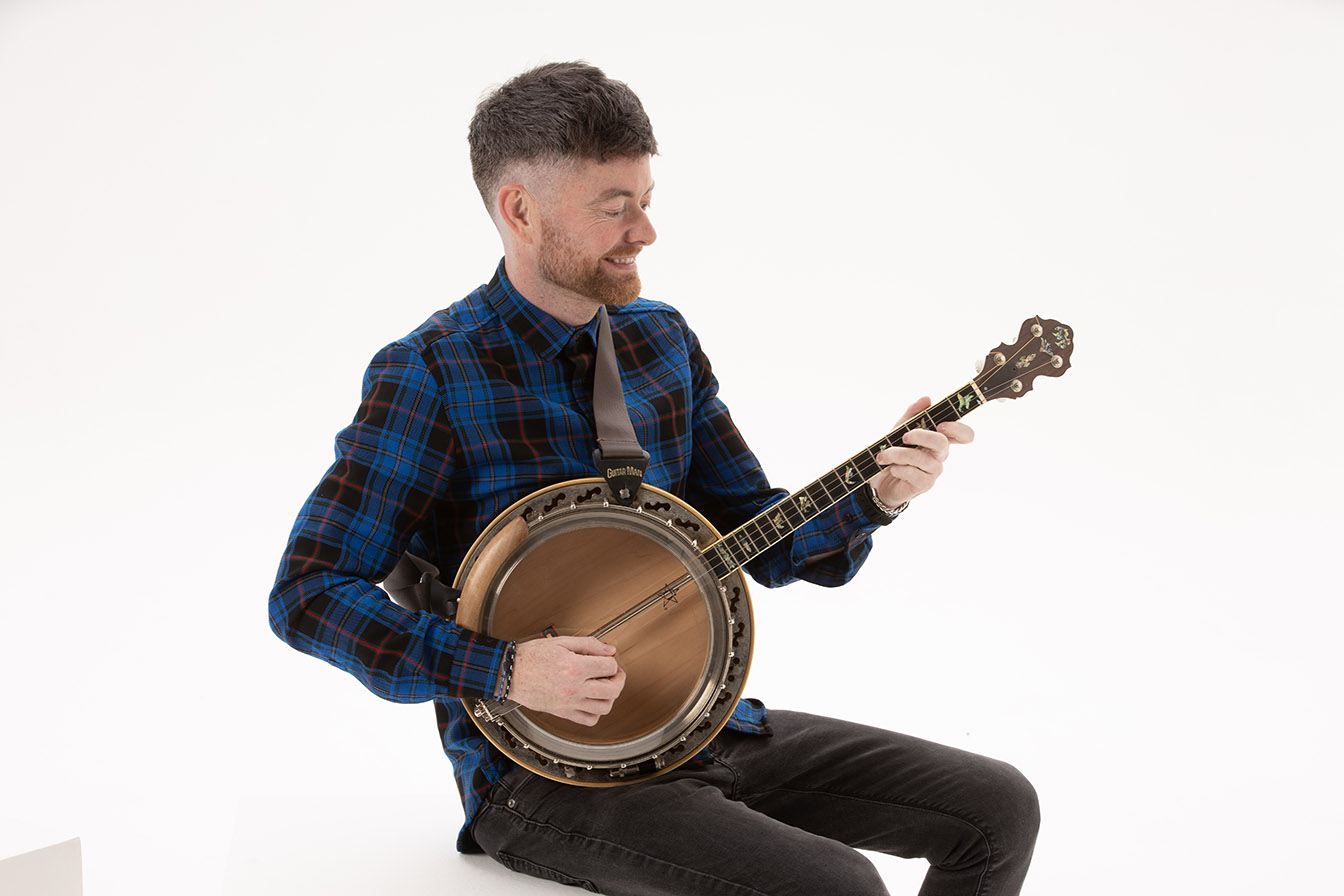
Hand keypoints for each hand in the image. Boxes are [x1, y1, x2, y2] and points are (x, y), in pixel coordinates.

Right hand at [509, 636, 625, 725]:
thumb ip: (589, 644)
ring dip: (610, 696)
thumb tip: (609, 650)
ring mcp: (569, 703)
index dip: (612, 661)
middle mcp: (574, 688)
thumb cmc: (531, 656)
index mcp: (574, 667)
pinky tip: (592, 701)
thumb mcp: (561, 641)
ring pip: (604, 707)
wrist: (510, 673)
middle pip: (613, 690)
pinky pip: (589, 720)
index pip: (610, 667)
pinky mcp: (562, 713)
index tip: (608, 660)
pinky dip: (596, 712)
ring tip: (603, 686)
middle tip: (614, 674)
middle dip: (618, 679)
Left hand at [870, 397, 974, 507]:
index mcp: (938, 439)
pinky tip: (891, 468)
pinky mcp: (925, 484)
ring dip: (899, 454)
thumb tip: (927, 398)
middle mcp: (940, 455)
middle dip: (921, 436)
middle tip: (904, 436)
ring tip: (884, 454)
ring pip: (922, 459)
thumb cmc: (895, 452)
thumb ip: (912, 414)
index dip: (958, 429)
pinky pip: (914, 474)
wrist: (881, 480)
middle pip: (943, 443)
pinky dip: (898, 469)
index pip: (964, 435)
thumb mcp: (899, 430)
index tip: (940, 425)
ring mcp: (934, 471)